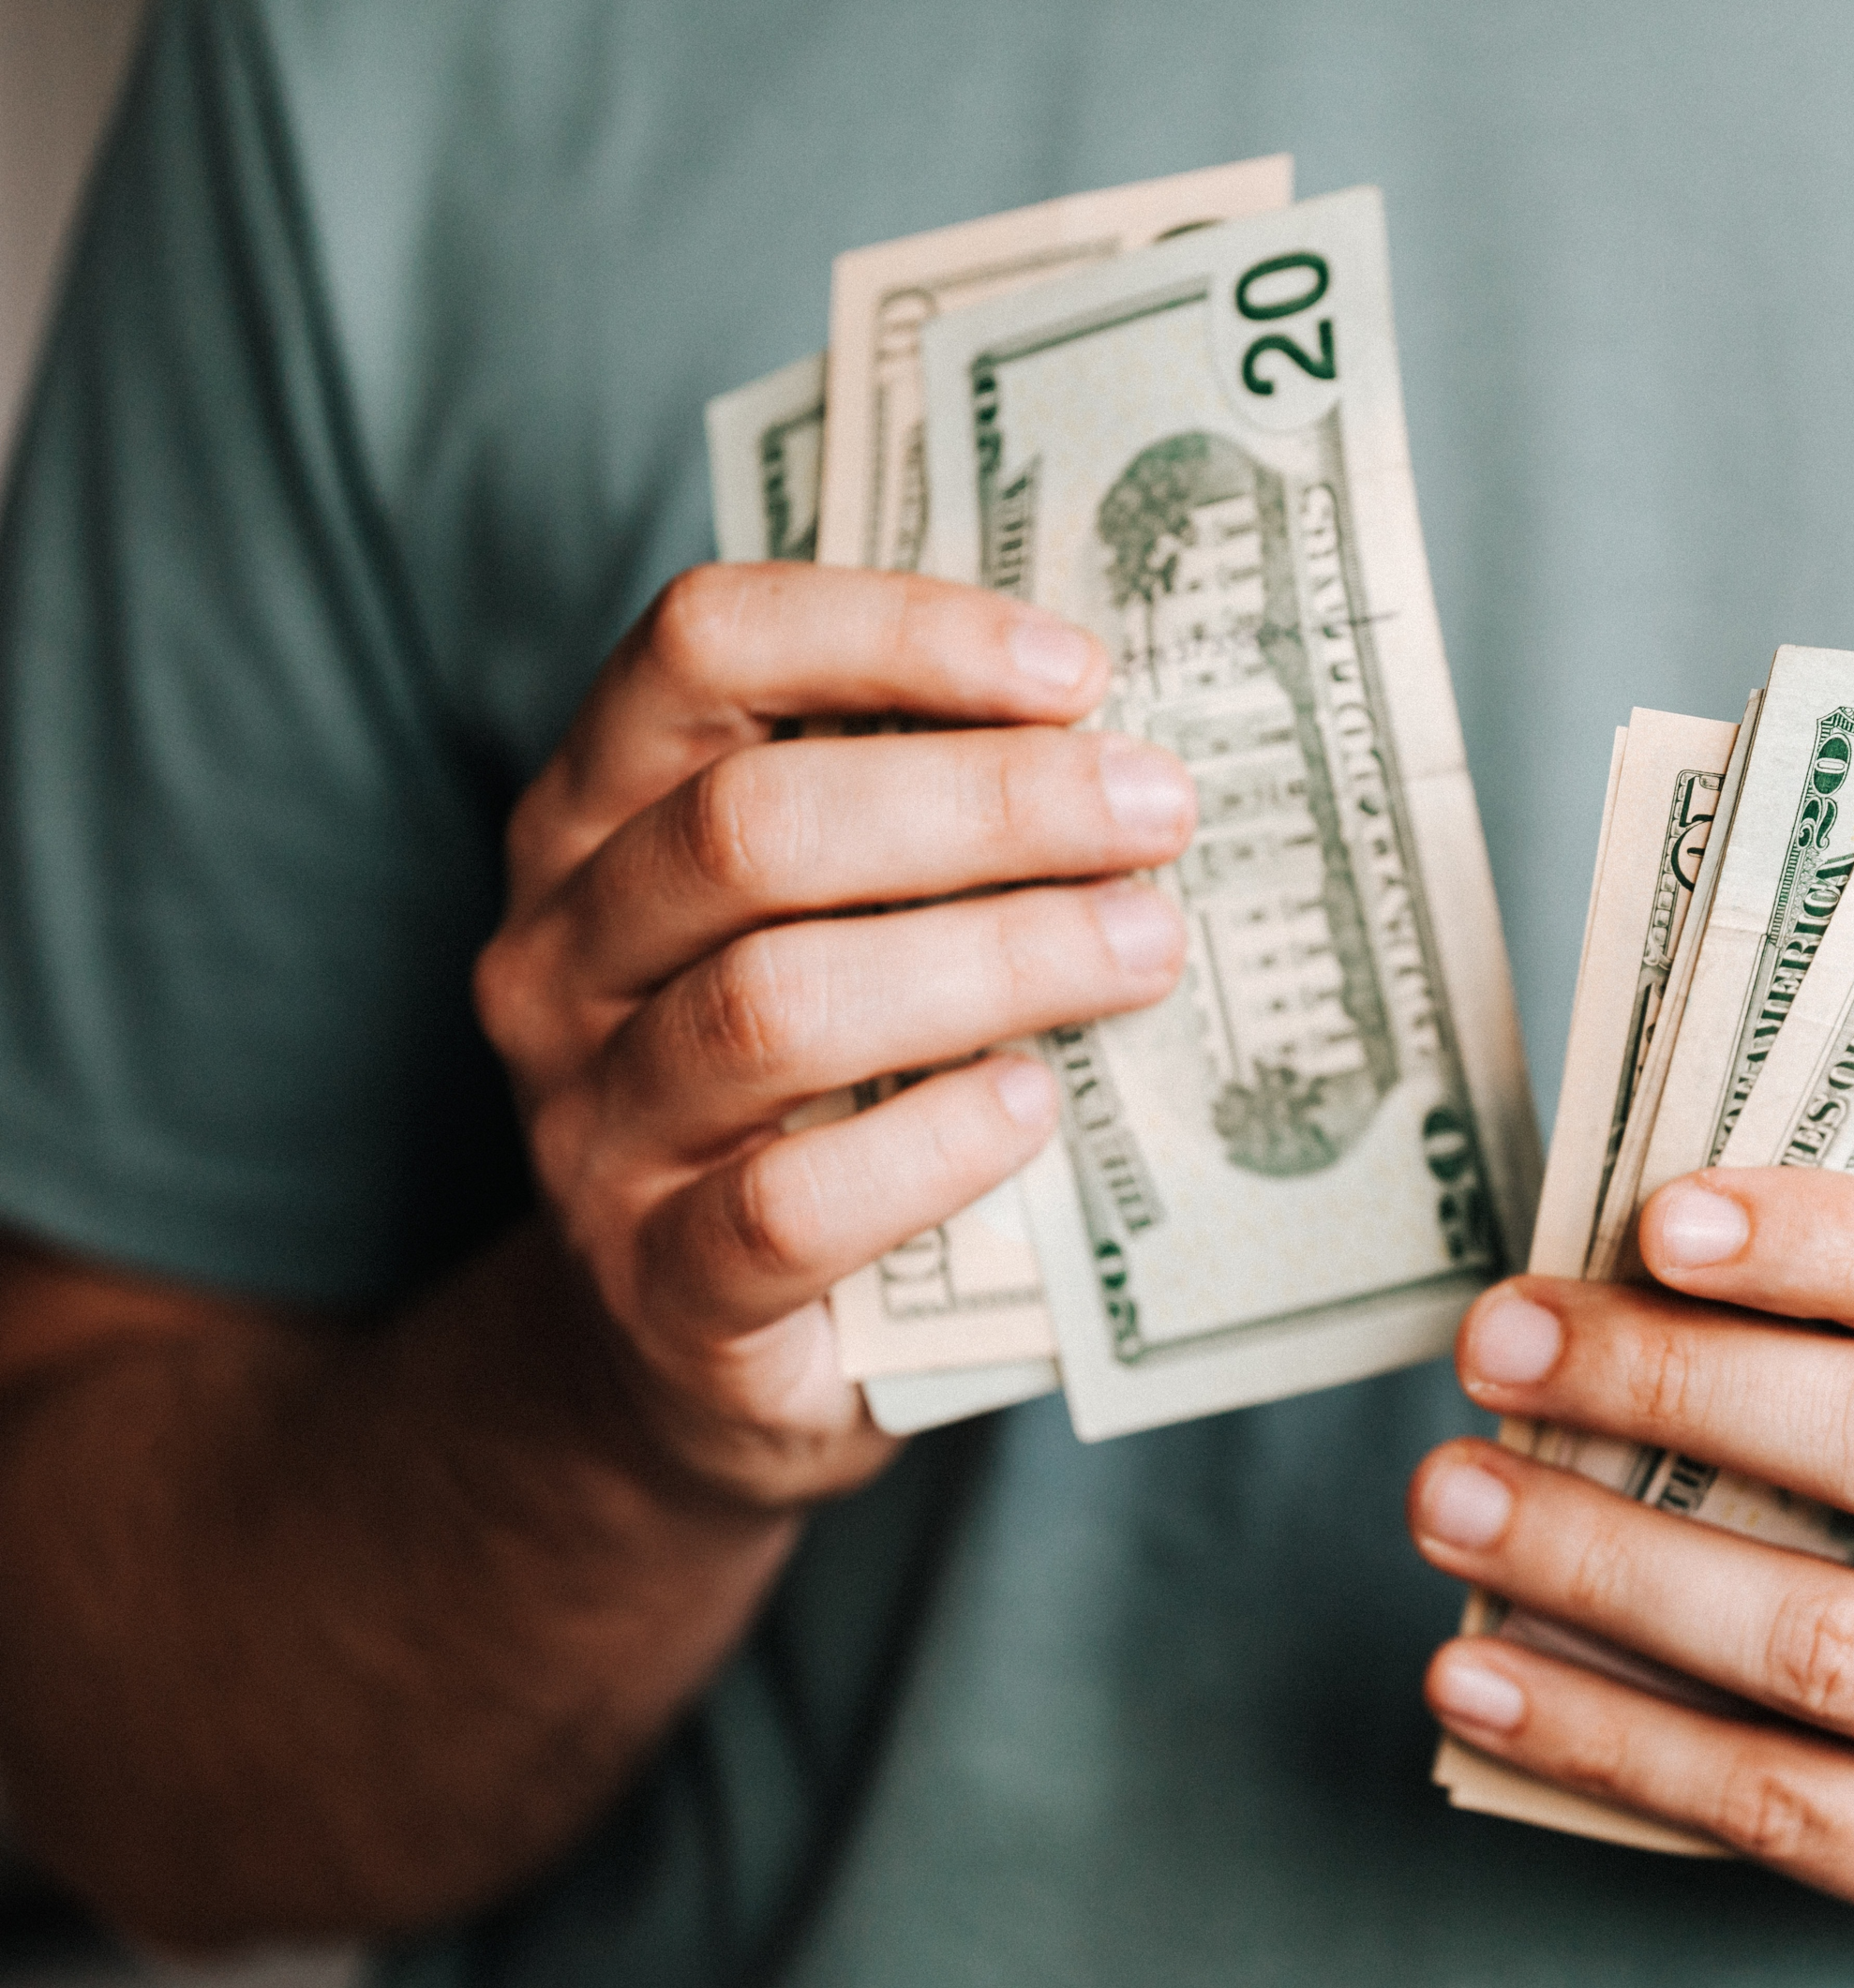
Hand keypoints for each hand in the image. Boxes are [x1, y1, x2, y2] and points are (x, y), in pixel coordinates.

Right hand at [474, 565, 1192, 1509]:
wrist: (692, 1354)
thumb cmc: (810, 1092)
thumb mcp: (833, 927)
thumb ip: (922, 825)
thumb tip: (1134, 739)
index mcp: (597, 816)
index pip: (701, 647)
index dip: (893, 631)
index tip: (1077, 669)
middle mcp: (560, 955)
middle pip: (749, 826)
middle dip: (987, 803)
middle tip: (1157, 814)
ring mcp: (591, 1128)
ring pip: (771, 1005)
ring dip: (990, 960)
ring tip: (1145, 949)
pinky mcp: (659, 1290)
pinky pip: (786, 1205)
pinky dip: (931, 1146)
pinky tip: (1034, 1108)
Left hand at [1410, 1168, 1853, 1972]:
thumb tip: (1643, 1260)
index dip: (1841, 1240)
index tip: (1659, 1219)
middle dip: (1674, 1386)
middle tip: (1502, 1342)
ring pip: (1822, 1648)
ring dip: (1600, 1566)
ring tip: (1451, 1499)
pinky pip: (1781, 1812)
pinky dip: (1607, 1739)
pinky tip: (1482, 1677)